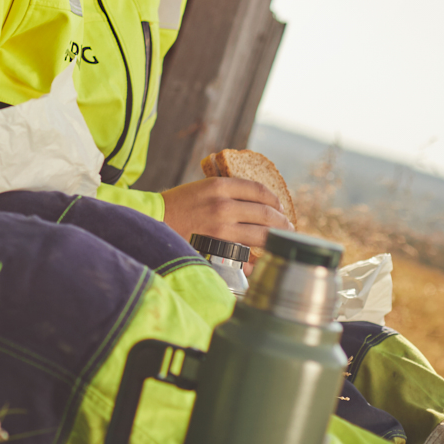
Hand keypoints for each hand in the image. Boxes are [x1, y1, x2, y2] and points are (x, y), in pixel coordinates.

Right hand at [161, 176, 290, 250]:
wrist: (154, 221)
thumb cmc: (179, 205)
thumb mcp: (202, 188)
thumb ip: (229, 193)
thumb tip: (260, 203)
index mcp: (219, 186)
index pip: (259, 190)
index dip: (275, 199)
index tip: (279, 206)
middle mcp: (222, 205)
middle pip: (266, 213)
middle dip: (282, 221)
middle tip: (288, 226)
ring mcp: (221, 229)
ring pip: (262, 234)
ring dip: (276, 238)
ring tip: (280, 239)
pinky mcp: (217, 248)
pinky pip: (246, 255)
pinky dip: (256, 257)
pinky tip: (260, 257)